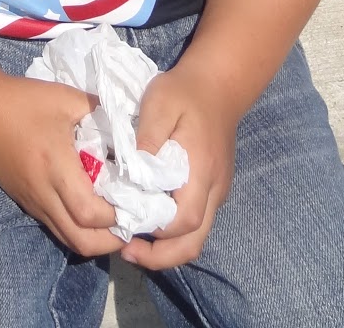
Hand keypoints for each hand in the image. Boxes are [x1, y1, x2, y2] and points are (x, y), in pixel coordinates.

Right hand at [0, 72, 121, 257]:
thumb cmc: (23, 100)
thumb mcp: (66, 97)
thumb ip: (99, 110)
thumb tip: (129, 123)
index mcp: (55, 167)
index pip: (90, 212)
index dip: (117, 216)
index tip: (138, 202)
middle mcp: (43, 193)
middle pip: (81, 240)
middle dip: (112, 240)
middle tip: (132, 222)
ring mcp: (32, 201)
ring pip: (68, 239)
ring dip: (95, 239)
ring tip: (116, 222)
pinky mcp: (25, 201)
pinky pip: (55, 227)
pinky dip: (78, 229)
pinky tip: (90, 212)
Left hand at [119, 66, 237, 270]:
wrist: (217, 86)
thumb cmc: (184, 93)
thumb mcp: (160, 103)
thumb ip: (147, 136)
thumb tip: (132, 170)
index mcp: (201, 171)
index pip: (186, 219)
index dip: (158, 233)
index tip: (127, 229)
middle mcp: (213, 189)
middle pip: (194, 241)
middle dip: (162, 256)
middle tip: (126, 253)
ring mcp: (215, 192)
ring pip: (196, 236)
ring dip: (167, 248)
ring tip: (132, 244)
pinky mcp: (211, 189)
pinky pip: (195, 221)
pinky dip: (173, 232)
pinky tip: (147, 220)